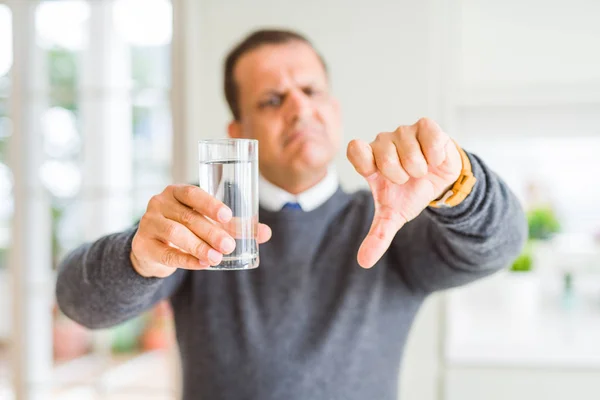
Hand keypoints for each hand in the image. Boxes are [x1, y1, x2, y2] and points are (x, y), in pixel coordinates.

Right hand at [131, 185, 271, 277]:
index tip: (227, 216)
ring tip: (216, 258)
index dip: (210, 204)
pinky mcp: (143, 246)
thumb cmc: (185, 228)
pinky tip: (202, 265)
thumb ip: (234, 226)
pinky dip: (186, 260)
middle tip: (229, 246)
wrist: (151, 248)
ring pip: (175, 234)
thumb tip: (266, 233)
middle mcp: (159, 203)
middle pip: (187, 217)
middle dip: (211, 232)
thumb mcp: (206, 222)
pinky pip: (166, 254)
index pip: (192, 193)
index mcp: (176, 192)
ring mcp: (148, 224)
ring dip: (199, 247)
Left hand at [347, 117, 461, 268]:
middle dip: (401, 175)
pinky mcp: (426, 126)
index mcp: (370, 161)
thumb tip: (364, 262)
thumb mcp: (394, 216)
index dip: (364, 160)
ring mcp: (404, 132)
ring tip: (421, 171)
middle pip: (385, 156)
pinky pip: (429, 136)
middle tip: (407, 179)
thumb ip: (377, 236)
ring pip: (408, 149)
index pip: (355, 149)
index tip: (375, 174)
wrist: (439, 183)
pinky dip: (434, 154)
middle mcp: (383, 143)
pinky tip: (434, 159)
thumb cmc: (410, 194)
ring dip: (419, 167)